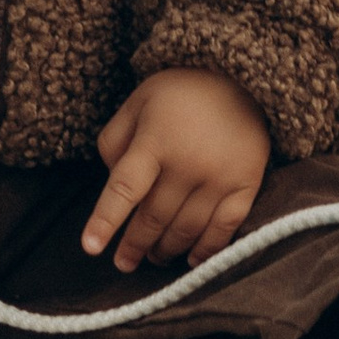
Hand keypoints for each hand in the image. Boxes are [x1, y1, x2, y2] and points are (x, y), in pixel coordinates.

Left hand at [84, 68, 270, 272]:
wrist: (242, 75)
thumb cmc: (181, 92)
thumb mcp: (138, 102)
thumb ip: (115, 142)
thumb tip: (113, 185)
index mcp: (156, 139)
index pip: (125, 188)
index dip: (106, 220)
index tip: (91, 247)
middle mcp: (188, 161)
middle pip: (154, 217)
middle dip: (135, 245)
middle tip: (123, 263)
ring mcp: (220, 176)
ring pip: (186, 229)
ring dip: (166, 250)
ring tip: (154, 257)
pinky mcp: (246, 184)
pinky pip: (225, 229)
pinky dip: (206, 250)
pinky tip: (191, 260)